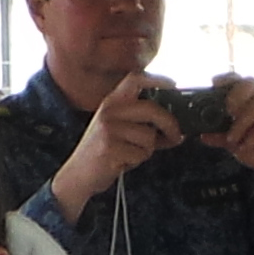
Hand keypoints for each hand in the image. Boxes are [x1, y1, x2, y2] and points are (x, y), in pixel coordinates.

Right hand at [60, 74, 180, 205]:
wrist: (77, 175)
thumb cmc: (103, 152)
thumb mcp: (116, 128)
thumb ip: (140, 121)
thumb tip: (174, 125)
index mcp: (111, 102)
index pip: (134, 79)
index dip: (156, 79)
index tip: (173, 84)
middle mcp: (109, 111)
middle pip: (151, 109)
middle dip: (170, 124)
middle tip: (176, 136)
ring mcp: (108, 129)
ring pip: (149, 136)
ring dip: (147, 149)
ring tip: (131, 153)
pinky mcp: (110, 148)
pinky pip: (141, 153)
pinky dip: (138, 161)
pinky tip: (123, 161)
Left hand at [216, 77, 253, 185]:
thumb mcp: (234, 143)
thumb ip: (220, 137)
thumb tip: (202, 135)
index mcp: (250, 100)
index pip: (239, 80)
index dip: (227, 78)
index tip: (213, 83)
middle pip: (251, 83)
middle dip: (235, 93)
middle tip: (226, 109)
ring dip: (240, 124)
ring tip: (232, 139)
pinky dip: (253, 136)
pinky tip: (245, 145)